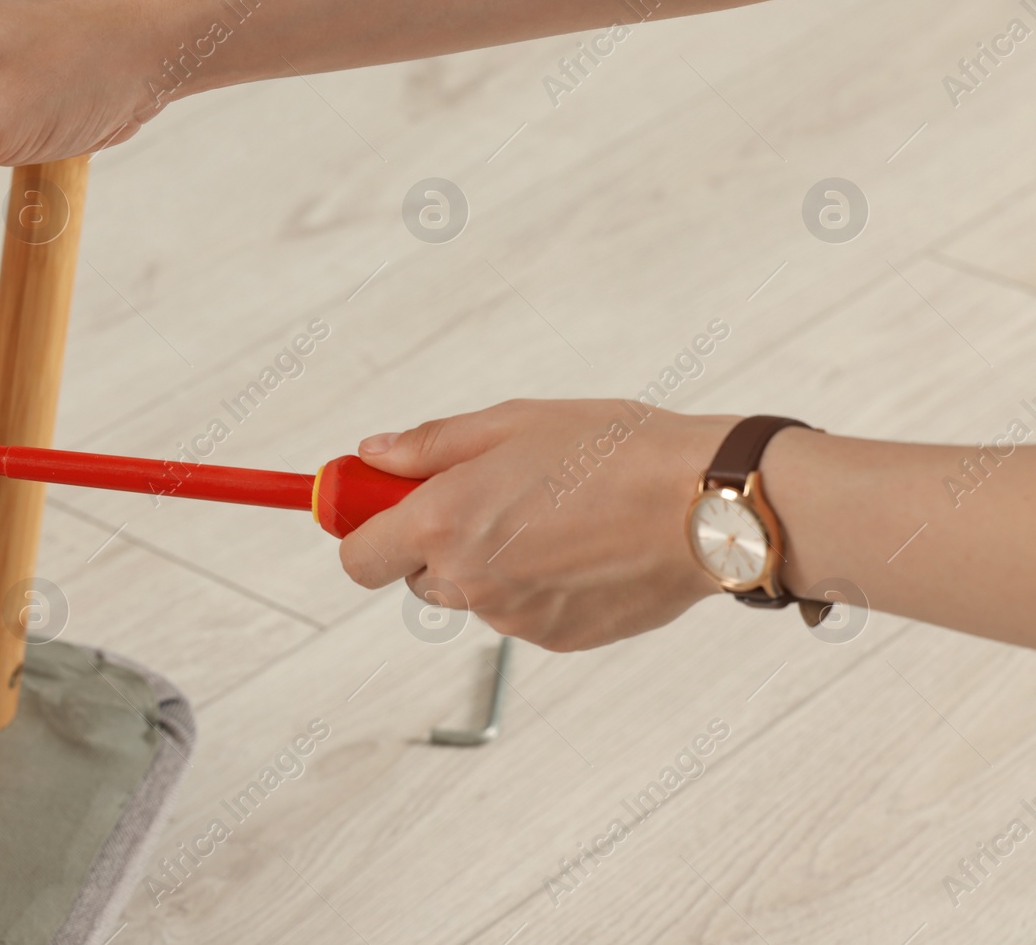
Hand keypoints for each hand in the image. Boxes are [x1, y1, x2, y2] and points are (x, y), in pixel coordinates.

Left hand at [339, 399, 738, 650]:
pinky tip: (585, 546)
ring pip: (474, 592)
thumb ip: (429, 446)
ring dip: (492, 561)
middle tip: (488, 494)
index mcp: (445, 522)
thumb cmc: (615, 451)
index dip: (363, 531)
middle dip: (435, 540)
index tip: (378, 507)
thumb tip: (373, 455)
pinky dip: (539, 584)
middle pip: (415, 574)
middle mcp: (469, 580)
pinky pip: (523, 611)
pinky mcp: (557, 640)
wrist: (707, 506)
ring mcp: (513, 618)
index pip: (357, 558)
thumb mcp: (512, 423)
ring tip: (556, 514)